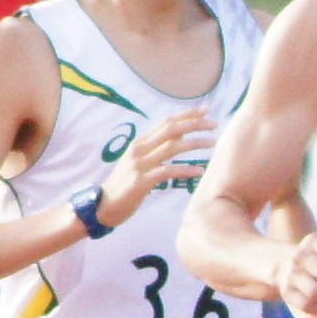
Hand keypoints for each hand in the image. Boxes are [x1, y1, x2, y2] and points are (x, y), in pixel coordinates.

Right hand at [94, 109, 216, 227]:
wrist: (102, 206)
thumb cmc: (124, 186)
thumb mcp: (138, 163)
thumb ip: (155, 150)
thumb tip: (178, 138)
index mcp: (140, 143)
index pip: (166, 122)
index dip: (187, 114)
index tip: (206, 110)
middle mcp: (139, 149)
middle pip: (171, 129)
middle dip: (194, 123)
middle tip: (214, 123)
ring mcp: (140, 164)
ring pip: (173, 147)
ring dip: (195, 143)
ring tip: (212, 143)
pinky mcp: (142, 181)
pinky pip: (169, 172)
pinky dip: (186, 170)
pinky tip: (200, 171)